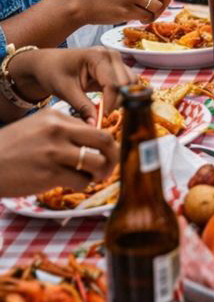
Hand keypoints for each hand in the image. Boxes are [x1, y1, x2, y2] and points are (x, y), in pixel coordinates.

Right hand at [0, 109, 118, 195]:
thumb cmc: (12, 146)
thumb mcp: (38, 125)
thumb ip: (66, 127)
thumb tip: (93, 136)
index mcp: (57, 117)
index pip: (96, 126)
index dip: (106, 140)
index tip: (106, 150)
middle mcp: (58, 131)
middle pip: (104, 140)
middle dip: (113, 154)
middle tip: (110, 164)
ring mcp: (54, 153)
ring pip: (96, 162)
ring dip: (101, 172)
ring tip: (94, 176)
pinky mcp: (48, 174)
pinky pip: (81, 181)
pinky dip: (84, 184)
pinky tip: (77, 183)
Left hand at [9, 46, 136, 121]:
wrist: (48, 63)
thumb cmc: (54, 72)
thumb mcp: (66, 91)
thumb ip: (82, 107)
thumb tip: (94, 125)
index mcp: (97, 56)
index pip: (113, 83)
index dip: (110, 102)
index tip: (102, 117)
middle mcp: (111, 55)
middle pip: (126, 82)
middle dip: (118, 101)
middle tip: (105, 115)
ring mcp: (116, 60)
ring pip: (131, 82)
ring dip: (123, 97)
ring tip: (108, 109)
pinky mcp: (117, 67)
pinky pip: (127, 81)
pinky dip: (123, 93)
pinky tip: (111, 103)